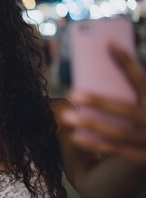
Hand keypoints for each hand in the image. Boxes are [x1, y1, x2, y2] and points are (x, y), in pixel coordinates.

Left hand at [62, 43, 145, 166]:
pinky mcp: (142, 158)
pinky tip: (73, 137)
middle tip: (71, 92)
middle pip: (125, 110)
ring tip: (65, 117)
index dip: (127, 62)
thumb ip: (130, 82)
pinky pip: (115, 150)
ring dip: (90, 124)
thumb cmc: (145, 116)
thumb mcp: (143, 97)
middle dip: (99, 101)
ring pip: (117, 133)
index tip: (108, 44)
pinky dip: (94, 144)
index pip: (141, 80)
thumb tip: (108, 48)